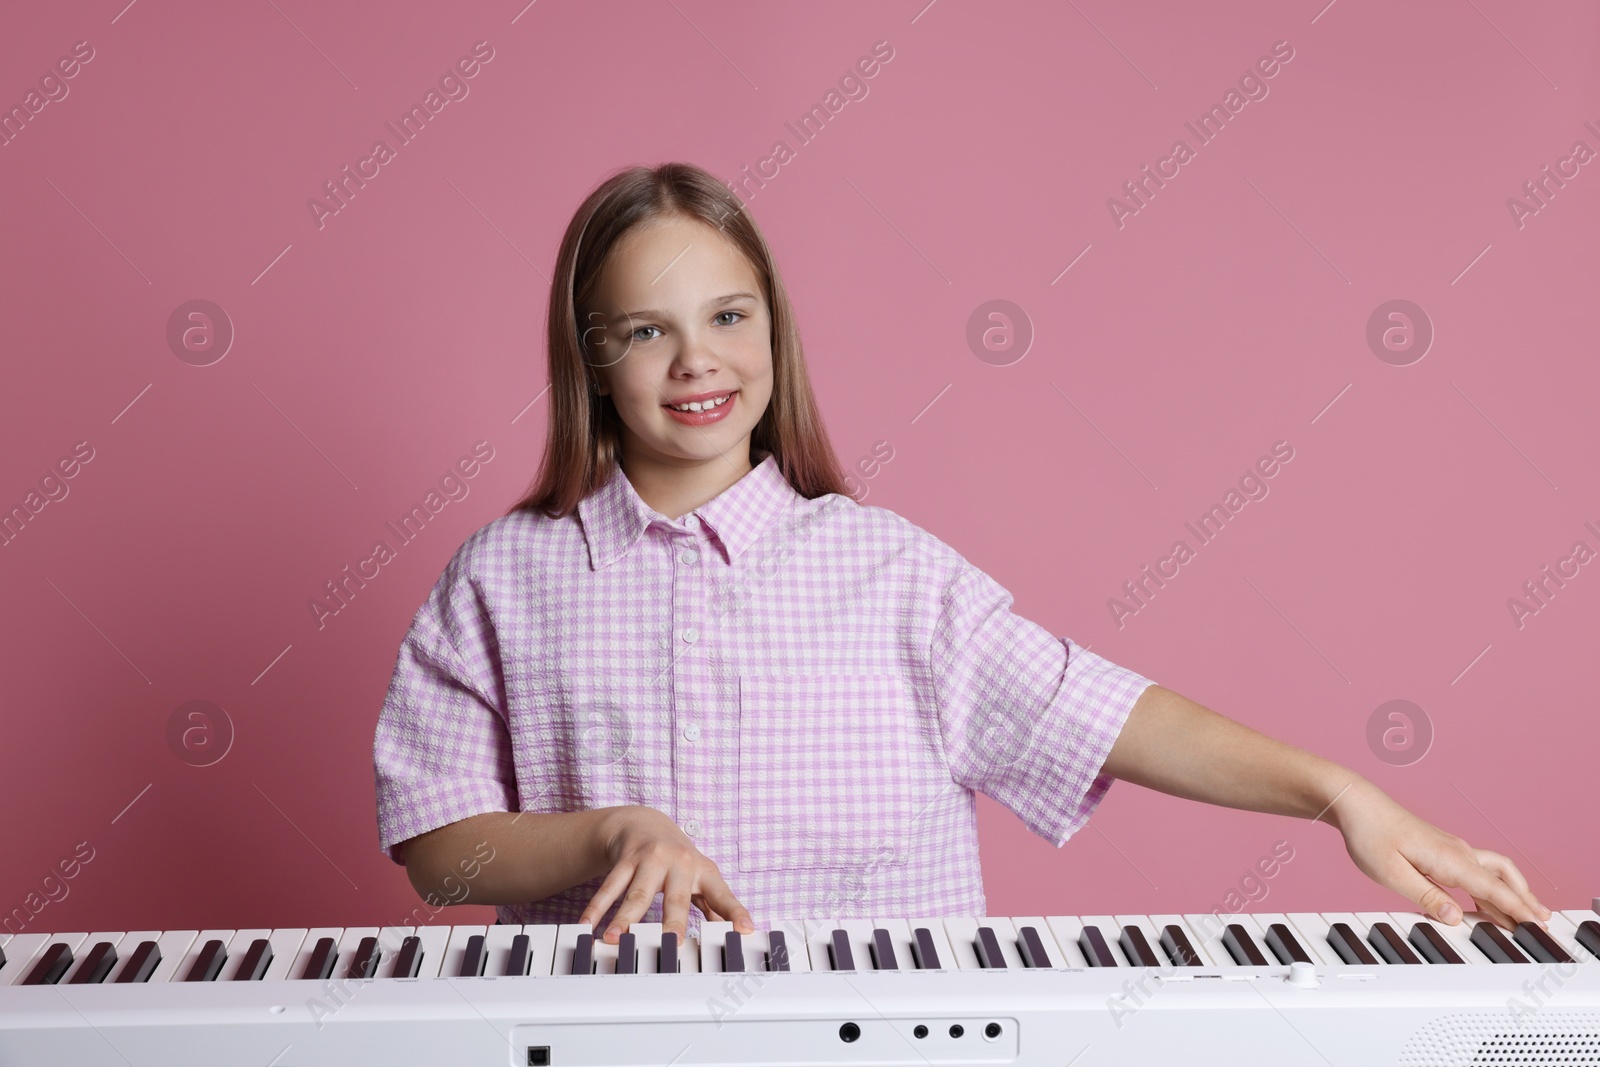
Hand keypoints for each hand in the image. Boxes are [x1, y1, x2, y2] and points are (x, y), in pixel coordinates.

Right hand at [581, 805, 753, 944]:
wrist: (644, 823)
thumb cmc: (678, 859)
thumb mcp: (701, 877)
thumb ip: (716, 906)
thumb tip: (737, 933)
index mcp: (703, 871)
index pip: (722, 895)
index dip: (735, 912)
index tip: (745, 930)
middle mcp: (679, 863)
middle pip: (675, 898)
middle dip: (672, 922)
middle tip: (670, 944)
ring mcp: (650, 860)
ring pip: (637, 894)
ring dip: (624, 919)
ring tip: (613, 939)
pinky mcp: (626, 859)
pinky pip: (610, 886)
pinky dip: (597, 907)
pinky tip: (586, 924)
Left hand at [1329, 780, 1550, 930]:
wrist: (1356, 803)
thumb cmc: (1370, 835)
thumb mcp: (1391, 874)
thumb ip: (1425, 897)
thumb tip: (1456, 918)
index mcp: (1450, 859)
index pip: (1494, 890)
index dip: (1518, 910)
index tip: (1537, 928)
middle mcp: (1458, 852)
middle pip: (1504, 878)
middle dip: (1525, 901)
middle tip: (1541, 925)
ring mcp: (1452, 848)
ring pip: (1495, 871)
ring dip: (1513, 891)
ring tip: (1527, 913)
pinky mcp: (1443, 848)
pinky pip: (1479, 868)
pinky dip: (1494, 884)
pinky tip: (1490, 898)